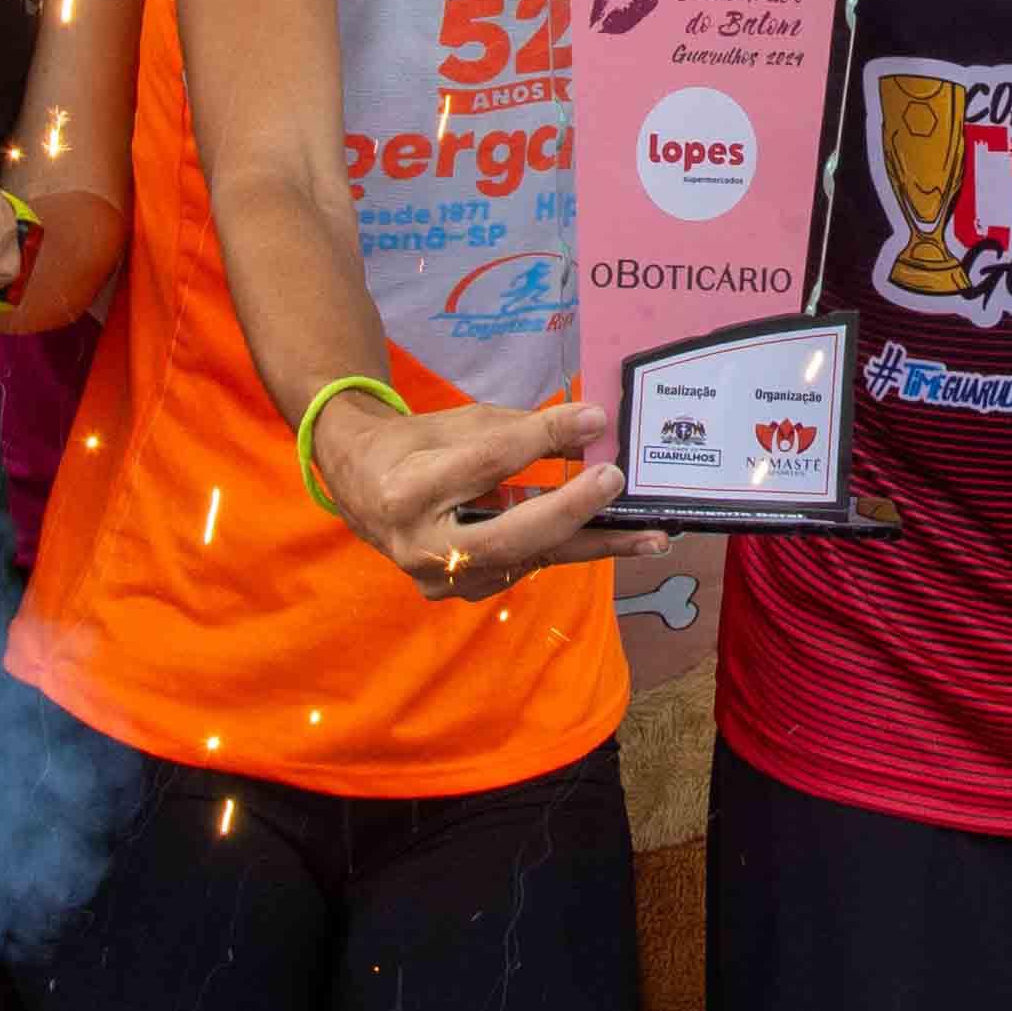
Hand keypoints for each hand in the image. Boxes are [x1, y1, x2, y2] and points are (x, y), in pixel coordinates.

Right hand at [308, 385, 622, 593]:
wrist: (362, 487)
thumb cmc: (413, 445)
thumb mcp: (460, 423)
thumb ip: (522, 430)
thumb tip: (589, 430)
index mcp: (410, 490)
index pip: (487, 464)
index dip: (542, 439)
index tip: (593, 419)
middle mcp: (421, 544)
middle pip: (510, 534)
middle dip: (571, 509)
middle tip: (616, 482)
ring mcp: (440, 578)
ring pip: (528, 559)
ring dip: (591, 543)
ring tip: (649, 535)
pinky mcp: (460, 591)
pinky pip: (523, 567)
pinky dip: (566, 549)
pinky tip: (611, 540)